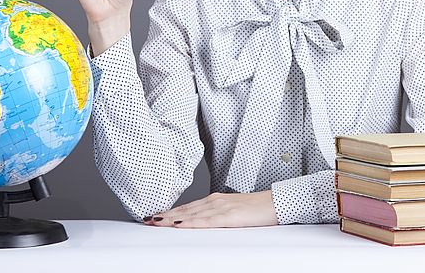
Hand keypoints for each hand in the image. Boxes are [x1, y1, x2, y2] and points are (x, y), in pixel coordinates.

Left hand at [143, 190, 278, 227]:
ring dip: (172, 218)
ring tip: (156, 222)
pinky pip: (206, 221)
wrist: (276, 203)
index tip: (155, 216)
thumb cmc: (258, 209)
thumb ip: (218, 216)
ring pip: (191, 214)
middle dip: (165, 215)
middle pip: (185, 210)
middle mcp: (215, 201)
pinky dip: (191, 222)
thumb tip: (203, 224)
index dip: (170, 212)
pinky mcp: (229, 216)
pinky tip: (180, 224)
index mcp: (216, 200)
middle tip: (147, 220)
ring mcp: (221, 207)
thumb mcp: (233, 212)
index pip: (188, 207)